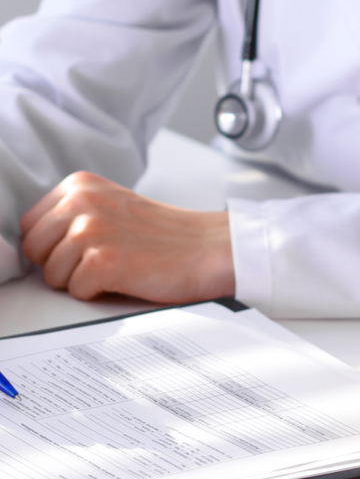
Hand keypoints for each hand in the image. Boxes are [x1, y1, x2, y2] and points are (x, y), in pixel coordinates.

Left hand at [21, 172, 235, 302]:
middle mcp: (82, 201)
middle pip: (34, 251)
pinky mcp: (103, 261)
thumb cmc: (167, 236)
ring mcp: (91, 230)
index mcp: (80, 184)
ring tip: (118, 268)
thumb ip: (73, 215)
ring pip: (52, 275)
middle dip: (63, 265)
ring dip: (83, 280)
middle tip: (102, 261)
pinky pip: (76, 291)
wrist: (210, 249)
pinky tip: (126, 278)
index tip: (84, 249)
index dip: (55, 246)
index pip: (30, 226)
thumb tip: (36, 244)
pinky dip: (100, 293)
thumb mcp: (111, 206)